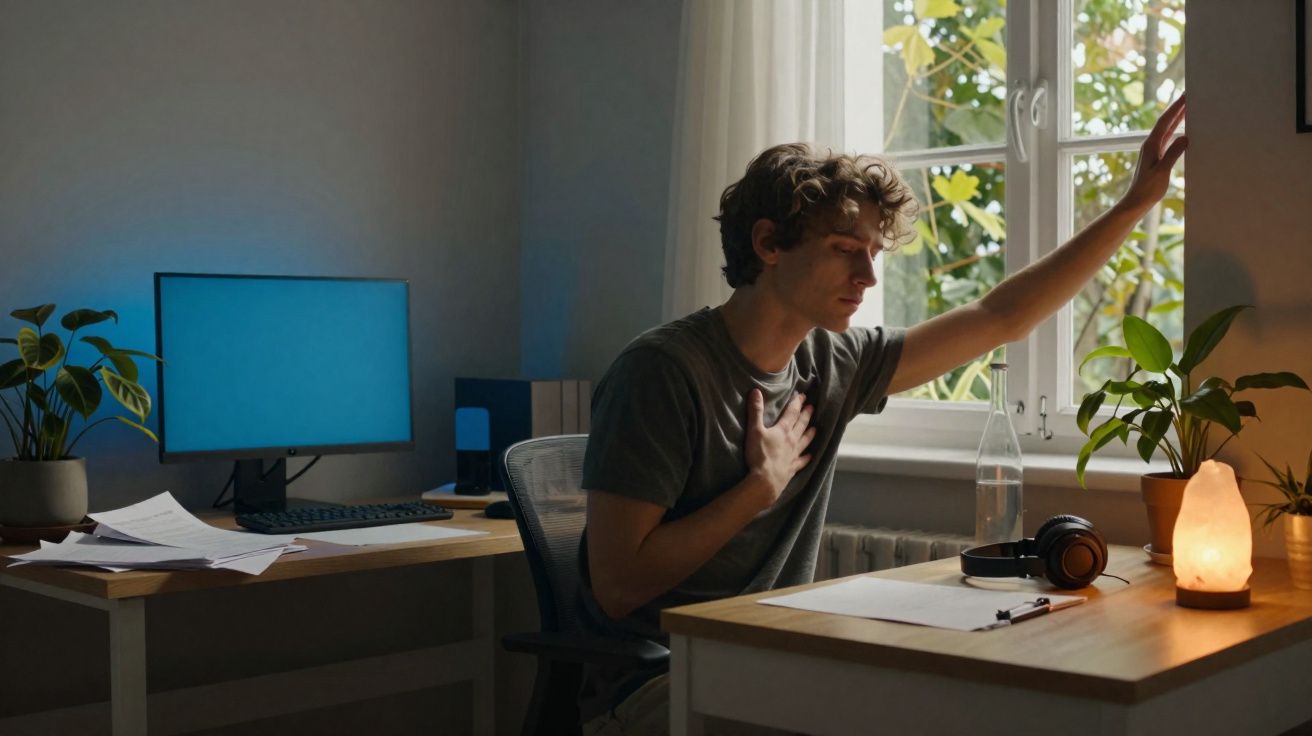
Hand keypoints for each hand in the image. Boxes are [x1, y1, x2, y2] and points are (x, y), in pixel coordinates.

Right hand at [744, 389, 815, 506]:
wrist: (766, 480)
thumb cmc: (759, 455)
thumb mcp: (754, 430)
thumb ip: (755, 411)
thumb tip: (756, 391)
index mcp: (783, 430)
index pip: (792, 413)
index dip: (797, 403)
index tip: (803, 395)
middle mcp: (792, 441)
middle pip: (801, 425)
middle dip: (806, 415)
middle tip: (812, 407)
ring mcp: (794, 455)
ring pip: (805, 441)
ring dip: (810, 433)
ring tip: (815, 428)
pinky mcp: (792, 468)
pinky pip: (802, 461)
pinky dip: (807, 458)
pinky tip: (810, 456)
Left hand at [1119, 94, 1186, 213]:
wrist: (1136, 201)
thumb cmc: (1147, 189)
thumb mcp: (1161, 172)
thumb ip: (1173, 155)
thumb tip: (1185, 137)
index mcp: (1151, 145)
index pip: (1164, 121)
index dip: (1175, 107)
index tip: (1185, 96)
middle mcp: (1151, 144)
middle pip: (1165, 121)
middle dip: (1177, 108)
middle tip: (1189, 95)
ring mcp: (1153, 150)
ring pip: (1167, 129)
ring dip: (1177, 117)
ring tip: (1188, 106)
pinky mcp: (1156, 156)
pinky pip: (1167, 138)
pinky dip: (1175, 129)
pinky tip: (1182, 127)